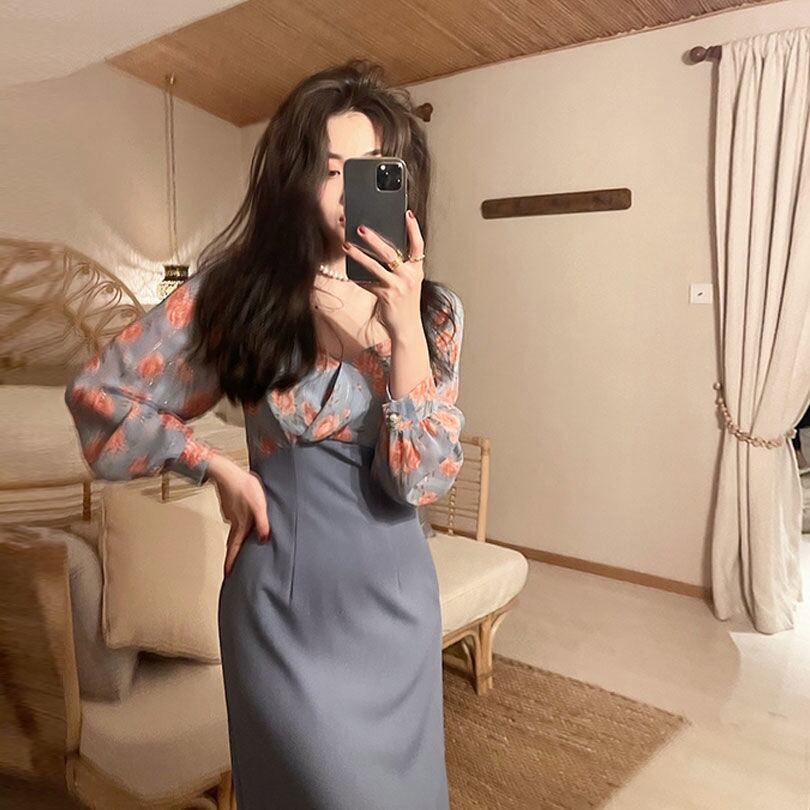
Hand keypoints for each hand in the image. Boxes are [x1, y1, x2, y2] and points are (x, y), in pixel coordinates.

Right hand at [207, 454, 270, 576]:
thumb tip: (265, 538)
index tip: (228, 574)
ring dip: (238, 537)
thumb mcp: (259, 505)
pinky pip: (235, 517)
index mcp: (239, 525)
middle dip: (232, 554)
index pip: (234, 549)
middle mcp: (233, 522)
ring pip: (235, 529)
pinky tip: (244, 517)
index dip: (231, 563)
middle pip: (233, 542)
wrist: (227, 472)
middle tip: (231, 565)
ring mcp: (230, 513)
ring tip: (243, 542)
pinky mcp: (231, 505)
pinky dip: (239, 522)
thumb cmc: (244, 486)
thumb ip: (262, 522)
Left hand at [342, 209, 424, 338]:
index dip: (413, 229)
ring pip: (375, 266)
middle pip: (391, 252)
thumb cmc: (405, 305)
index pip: (418, 245)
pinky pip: (368, 283)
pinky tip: (348, 271)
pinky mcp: (386, 296)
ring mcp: (398, 286)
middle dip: (374, 239)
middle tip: (361, 227)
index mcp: (416, 270)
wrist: (407, 329)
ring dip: (359, 255)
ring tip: (347, 246)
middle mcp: (409, 276)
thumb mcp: (408, 284)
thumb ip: (399, 268)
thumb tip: (380, 251)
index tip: (407, 214)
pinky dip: (357, 277)